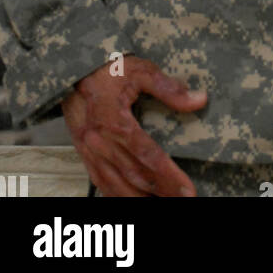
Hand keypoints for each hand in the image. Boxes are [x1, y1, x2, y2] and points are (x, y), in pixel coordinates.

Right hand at [61, 56, 206, 196]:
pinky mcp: (84, 153)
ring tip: (162, 204)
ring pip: (116, 185)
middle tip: (182, 201)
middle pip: (134, 176)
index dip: (169, 176)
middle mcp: (100, 142)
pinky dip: (117, 195)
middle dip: (161, 192)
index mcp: (115, 122)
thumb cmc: (108, 69)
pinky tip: (133, 198)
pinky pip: (100, 182)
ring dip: (140, 199)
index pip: (148, 156)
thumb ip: (170, 88)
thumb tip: (199, 99)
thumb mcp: (141, 71)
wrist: (73, 70)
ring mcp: (90, 151)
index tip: (188, 189)